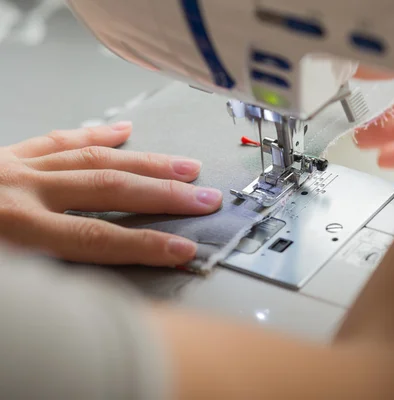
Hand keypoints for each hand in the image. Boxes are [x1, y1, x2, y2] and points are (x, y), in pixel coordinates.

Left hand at [0, 122, 221, 265]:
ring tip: (184, 166)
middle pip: (108, 188)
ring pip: (94, 158)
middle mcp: (19, 190)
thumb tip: (98, 276)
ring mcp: (13, 166)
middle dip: (163, 194)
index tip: (183, 250)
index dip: (145, 246)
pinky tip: (123, 130)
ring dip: (146, 162)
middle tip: (204, 199)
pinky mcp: (5, 154)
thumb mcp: (1, 276)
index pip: (96, 239)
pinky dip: (95, 134)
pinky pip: (58, 139)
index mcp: (12, 227)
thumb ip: (43, 275)